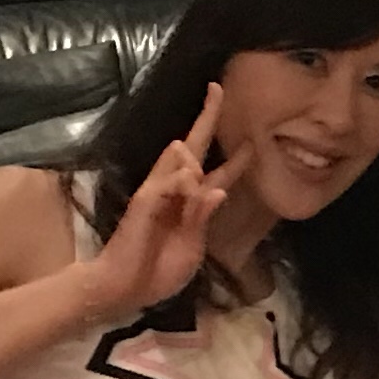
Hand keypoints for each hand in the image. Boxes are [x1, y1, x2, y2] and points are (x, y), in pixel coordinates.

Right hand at [85, 85, 229, 313]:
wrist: (124, 289)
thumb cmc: (159, 271)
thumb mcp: (193, 246)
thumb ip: (204, 217)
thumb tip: (218, 189)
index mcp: (192, 204)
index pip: (218, 173)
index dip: (237, 158)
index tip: (254, 141)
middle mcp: (176, 192)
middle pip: (193, 148)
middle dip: (207, 118)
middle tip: (217, 89)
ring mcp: (158, 193)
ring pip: (182, 159)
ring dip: (195, 162)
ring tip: (198, 178)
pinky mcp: (143, 201)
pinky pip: (167, 181)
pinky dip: (181, 179)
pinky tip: (189, 182)